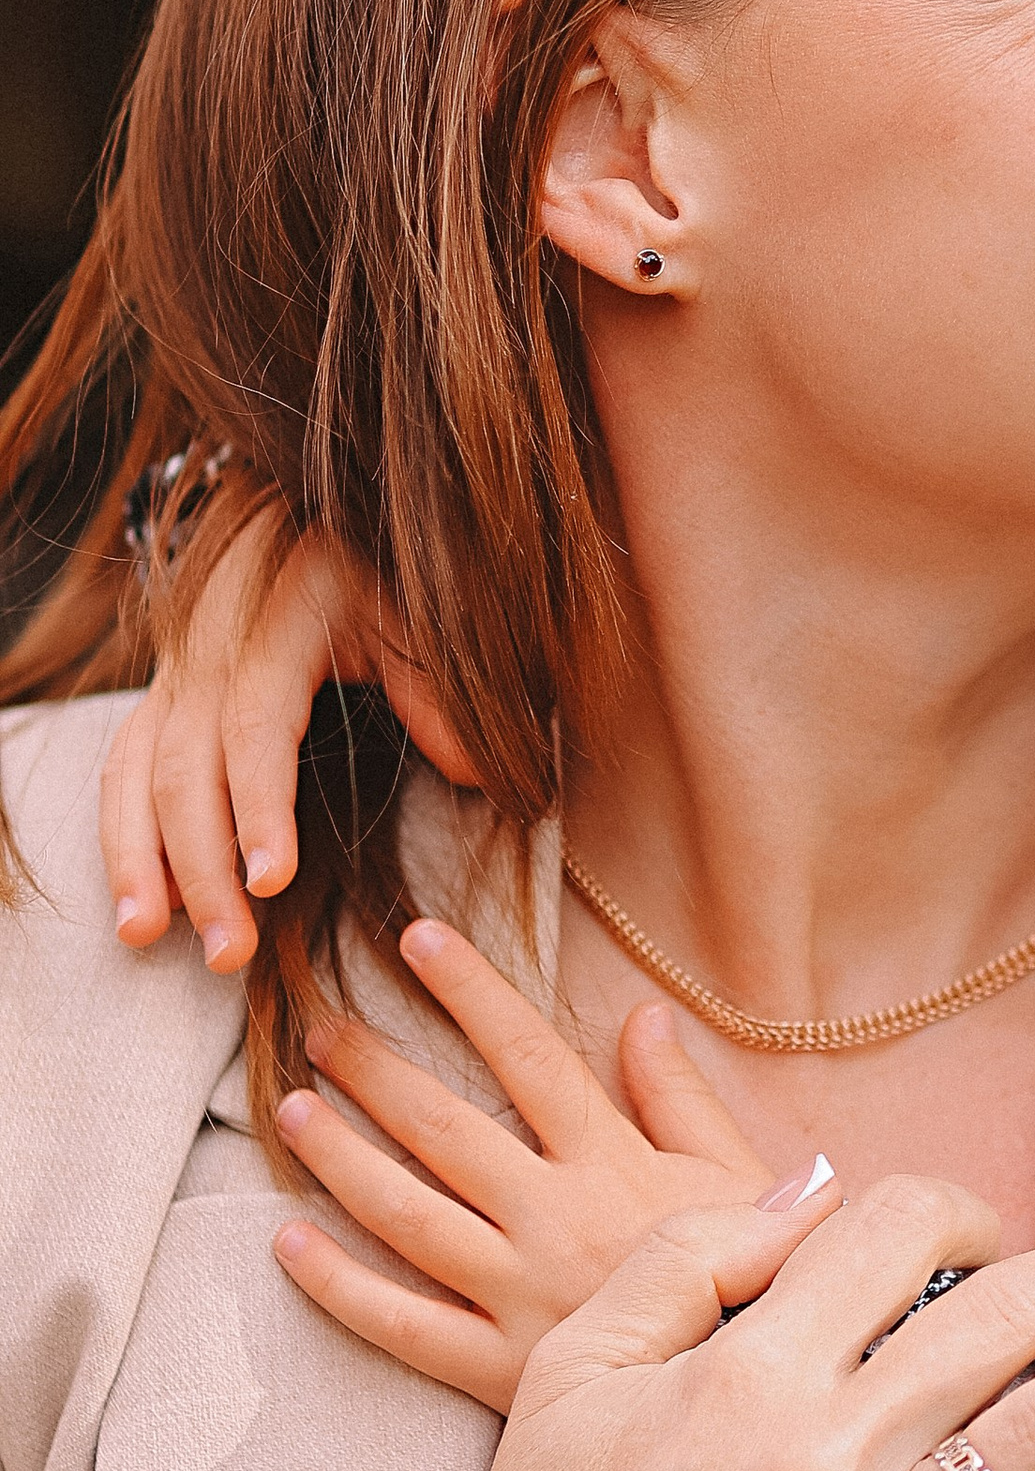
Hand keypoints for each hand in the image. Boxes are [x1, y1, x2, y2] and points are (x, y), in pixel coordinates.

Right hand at [101, 507, 475, 970]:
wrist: (327, 519)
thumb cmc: (388, 573)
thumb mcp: (426, 611)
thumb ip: (446, 692)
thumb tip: (475, 776)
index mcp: (277, 621)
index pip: (256, 725)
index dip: (259, 806)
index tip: (271, 879)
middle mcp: (209, 647)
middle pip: (184, 766)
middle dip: (199, 865)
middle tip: (229, 951)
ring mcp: (177, 674)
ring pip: (134, 772)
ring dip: (139, 860)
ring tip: (146, 937)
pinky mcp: (164, 700)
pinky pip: (122, 770)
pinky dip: (123, 836)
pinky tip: (139, 901)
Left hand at [276, 917, 770, 1412]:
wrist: (759, 1388)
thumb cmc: (758, 1273)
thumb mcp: (738, 1173)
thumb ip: (682, 1096)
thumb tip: (644, 1014)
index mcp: (614, 1164)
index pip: (531, 1057)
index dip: (473, 992)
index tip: (419, 939)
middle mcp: (556, 1219)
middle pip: (446, 1129)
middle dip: (375, 1070)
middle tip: (318, 1027)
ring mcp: (520, 1295)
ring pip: (409, 1215)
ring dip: (341, 1157)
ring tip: (291, 1109)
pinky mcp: (498, 1370)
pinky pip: (402, 1324)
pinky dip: (339, 1284)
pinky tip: (288, 1241)